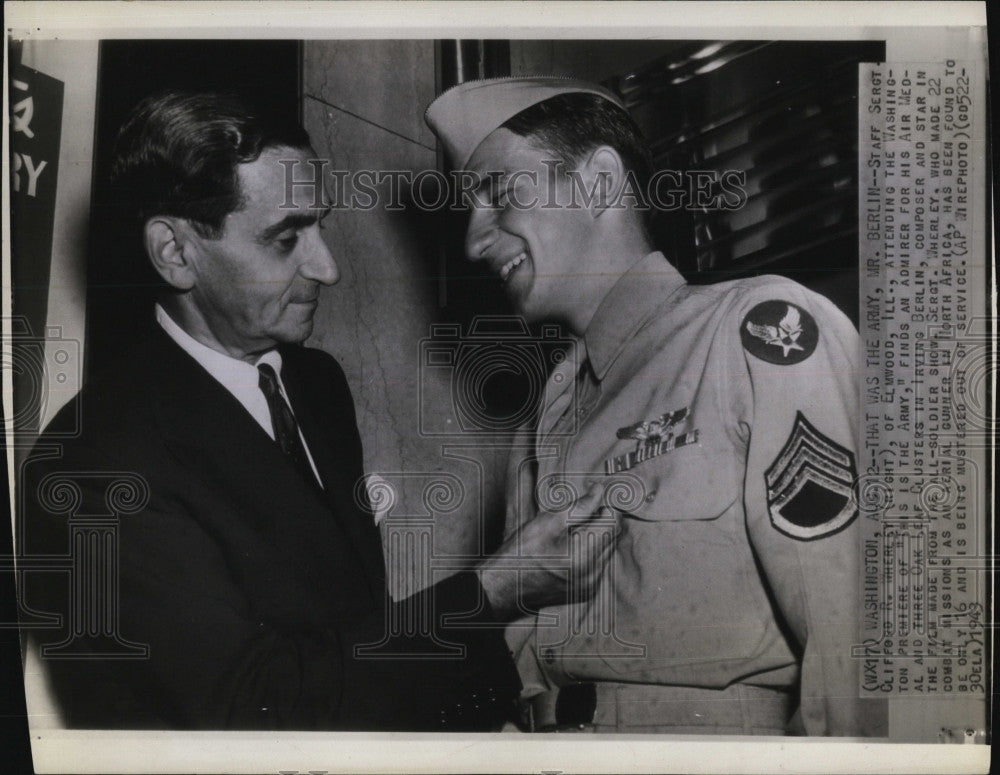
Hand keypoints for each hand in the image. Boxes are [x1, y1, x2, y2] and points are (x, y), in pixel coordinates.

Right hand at [477, 483, 618, 620]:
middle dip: (602, 521)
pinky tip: (570, 549)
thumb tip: (600, 492)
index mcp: (584, 555)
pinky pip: (599, 564)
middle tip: (578, 514)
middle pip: (614, 537)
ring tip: (571, 533)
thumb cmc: (522, 551)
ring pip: (608, 550)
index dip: (606, 506)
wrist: (505, 585)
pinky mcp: (586, 591)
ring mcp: (590, 585)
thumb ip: (581, 506)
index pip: (614, 523)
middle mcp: (592, 573)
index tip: (593, 499)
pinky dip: (590, 553)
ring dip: (597, 536)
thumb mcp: (549, 521)